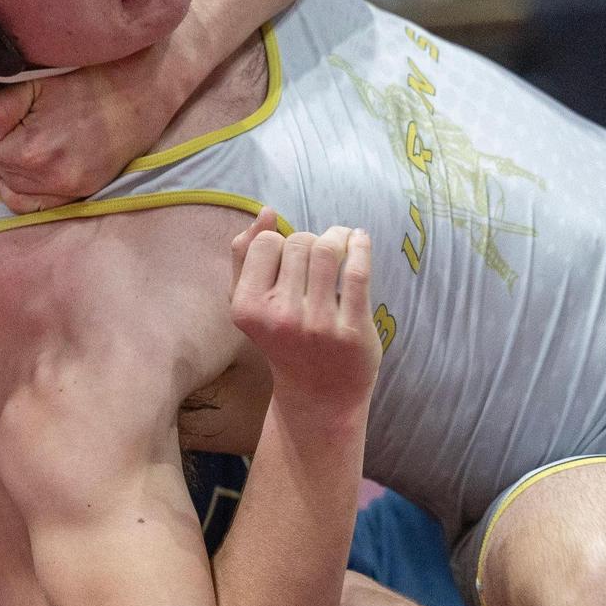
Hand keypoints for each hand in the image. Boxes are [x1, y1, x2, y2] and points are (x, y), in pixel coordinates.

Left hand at [0, 50, 176, 212]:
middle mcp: (49, 179)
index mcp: (32, 150)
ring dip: (7, 164)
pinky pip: (35, 205)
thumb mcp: (37, 80)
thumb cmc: (90, 77)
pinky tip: (26, 166)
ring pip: (12, 186)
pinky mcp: (82, 192)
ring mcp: (68, 190)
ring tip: (19, 136)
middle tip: (5, 118)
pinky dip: (22, 189)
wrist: (143, 89)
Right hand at [230, 208, 379, 419]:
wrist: (317, 393)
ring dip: (337, 235)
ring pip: (328, 249)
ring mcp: (317, 324)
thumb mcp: (248, 303)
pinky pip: (357, 270)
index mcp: (247, 307)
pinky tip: (359, 240)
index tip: (289, 260)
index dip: (279, 243)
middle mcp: (279, 316)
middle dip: (310, 239)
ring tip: (342, 240)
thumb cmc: (281, 339)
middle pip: (298, 241)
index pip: (265, 243)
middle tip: (317, 255)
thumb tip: (266, 211)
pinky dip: (360, 245)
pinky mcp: (352, 329)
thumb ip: (245, 256)